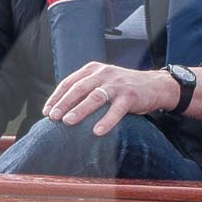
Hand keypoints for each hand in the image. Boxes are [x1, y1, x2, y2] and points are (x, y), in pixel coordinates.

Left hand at [43, 61, 176, 136]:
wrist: (155, 85)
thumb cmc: (123, 88)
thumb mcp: (103, 82)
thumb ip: (86, 89)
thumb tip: (61, 109)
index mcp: (93, 70)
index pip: (69, 82)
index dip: (56, 97)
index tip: (46, 111)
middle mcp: (103, 74)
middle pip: (79, 88)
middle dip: (64, 103)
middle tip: (53, 117)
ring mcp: (117, 84)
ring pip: (95, 97)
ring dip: (80, 110)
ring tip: (68, 122)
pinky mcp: (130, 96)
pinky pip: (117, 110)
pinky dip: (106, 121)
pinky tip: (97, 132)